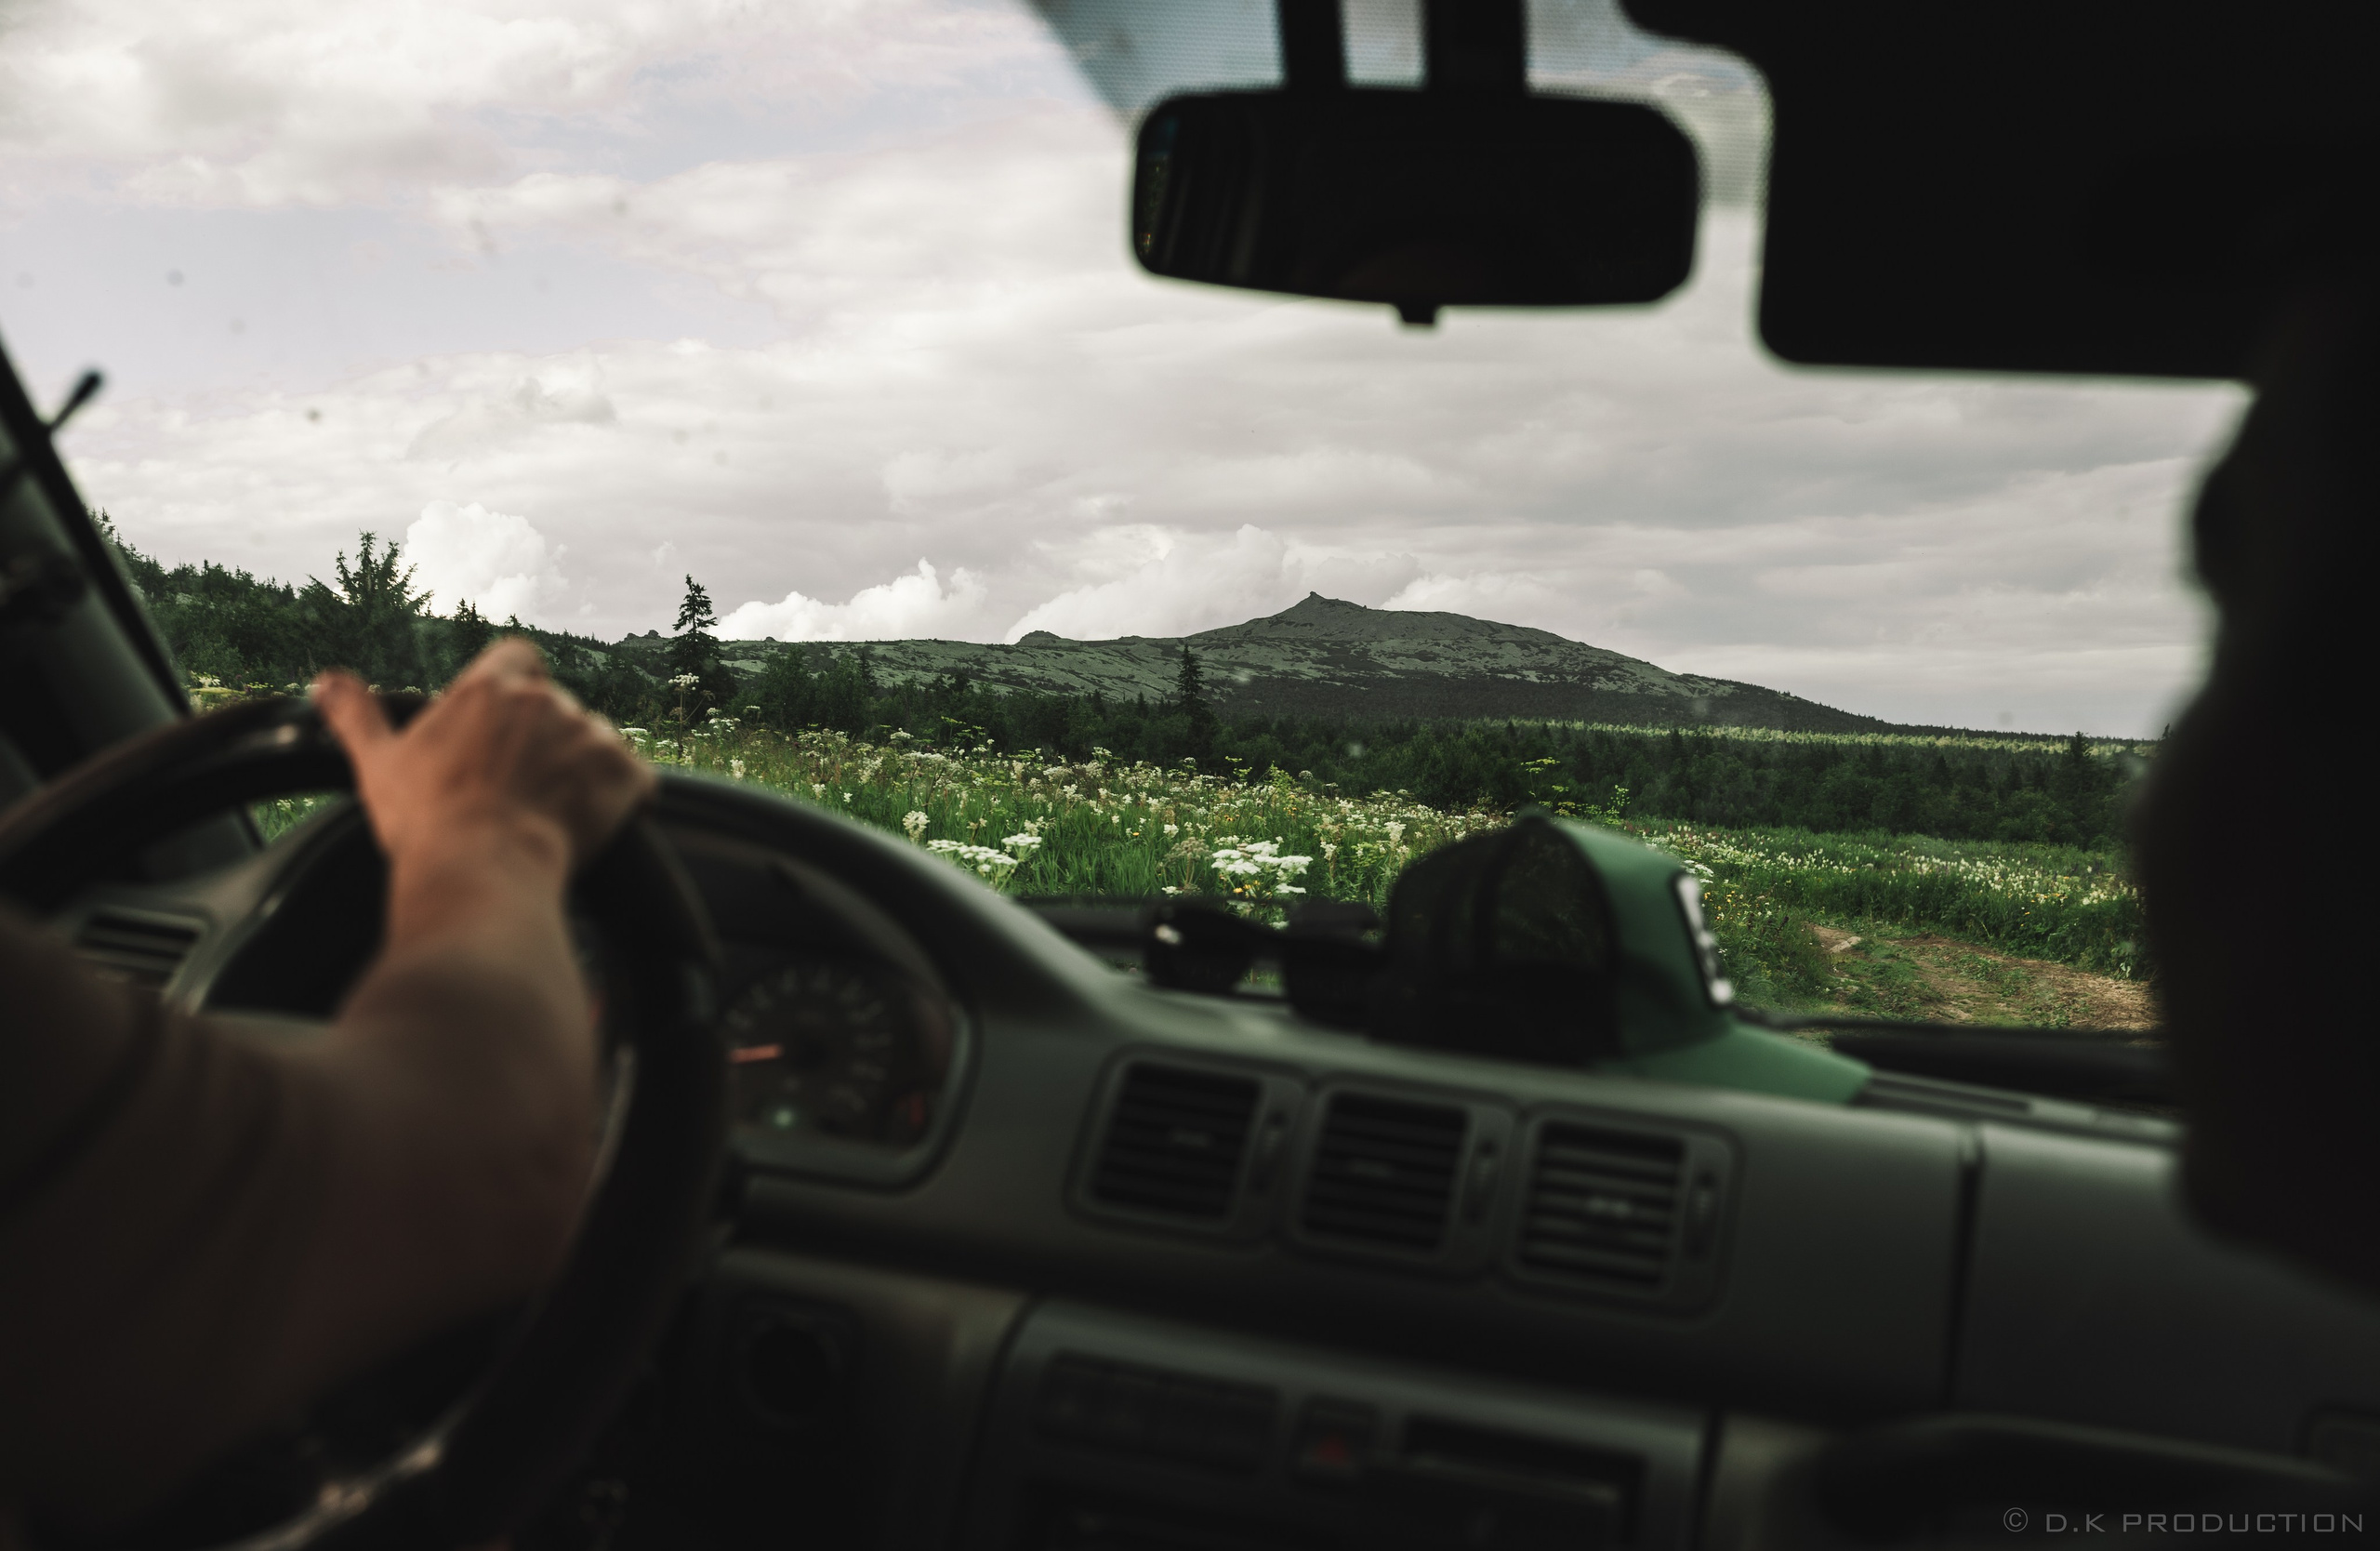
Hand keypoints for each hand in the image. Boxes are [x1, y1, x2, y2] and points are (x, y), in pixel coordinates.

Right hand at [313, 638, 654, 877]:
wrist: (482, 870)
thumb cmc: (427, 822)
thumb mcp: (378, 764)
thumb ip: (356, 715)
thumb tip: (325, 681)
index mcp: (489, 689)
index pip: (518, 657)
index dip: (516, 687)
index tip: (504, 726)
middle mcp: (546, 701)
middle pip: (556, 708)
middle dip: (544, 743)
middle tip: (517, 789)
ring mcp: (590, 735)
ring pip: (595, 744)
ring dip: (580, 772)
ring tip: (547, 815)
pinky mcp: (625, 773)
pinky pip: (633, 780)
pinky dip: (618, 802)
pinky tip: (588, 826)